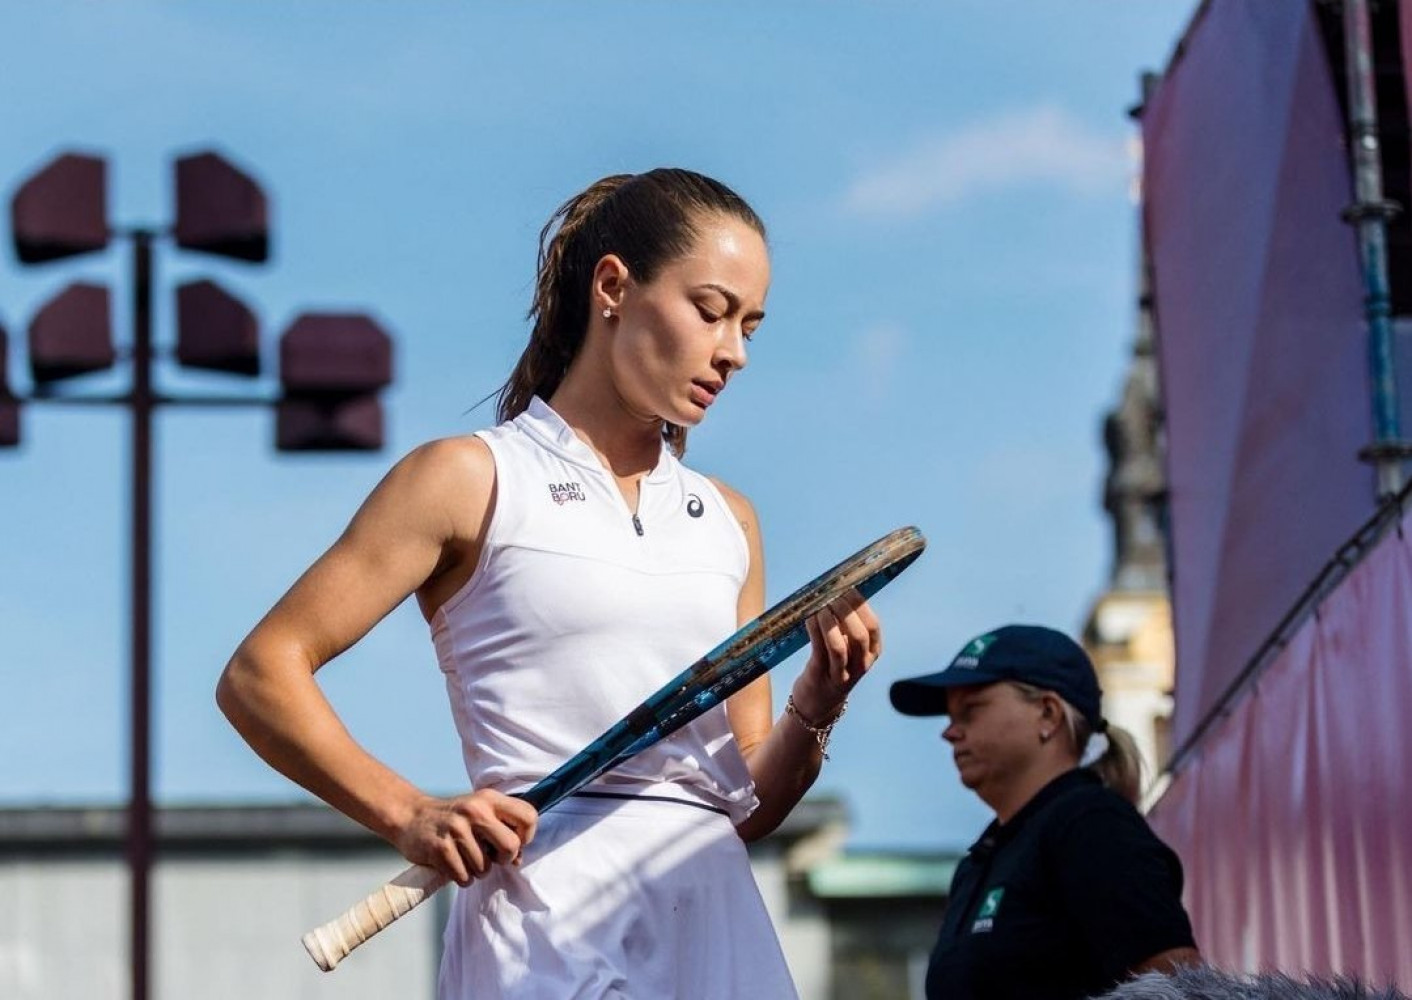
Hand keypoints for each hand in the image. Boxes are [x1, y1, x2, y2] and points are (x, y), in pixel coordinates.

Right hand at [393, 789, 538, 885]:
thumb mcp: (480, 813)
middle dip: (503, 859)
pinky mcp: (440, 849)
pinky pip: (464, 878)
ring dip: (477, 870)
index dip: (526, 837)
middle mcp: (475, 810)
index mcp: (489, 799)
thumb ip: (503, 830)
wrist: (412, 817)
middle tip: (490, 856)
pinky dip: (461, 877)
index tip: (514, 842)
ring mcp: (456, 829)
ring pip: (485, 868)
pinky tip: (453, 864)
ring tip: (465, 857)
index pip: (528, 816)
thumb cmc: (455, 820)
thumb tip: (518, 859)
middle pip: (510, 846)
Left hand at [793, 588, 881, 721]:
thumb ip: (847, 625)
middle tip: (832, 594)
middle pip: (859, 634)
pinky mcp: (821, 676)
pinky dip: (814, 629)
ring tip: (820, 605)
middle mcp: (861, 665)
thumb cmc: (832, 666)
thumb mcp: (848, 648)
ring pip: (839, 645)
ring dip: (829, 621)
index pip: (872, 625)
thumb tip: (837, 590)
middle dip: (845, 610)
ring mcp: (842, 674)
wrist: (817, 703)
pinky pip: (819, 650)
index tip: (847, 586)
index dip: (860, 604)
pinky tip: (810, 616)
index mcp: (872, 653)